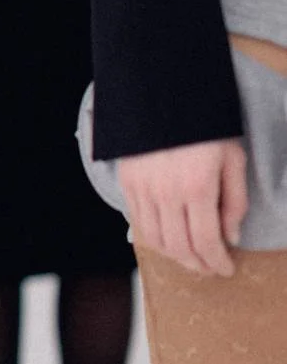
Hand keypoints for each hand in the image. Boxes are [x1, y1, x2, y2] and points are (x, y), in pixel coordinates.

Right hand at [117, 139, 248, 276]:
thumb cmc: (206, 126)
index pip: (206, 241)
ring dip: (175, 256)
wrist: (166, 94)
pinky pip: (139, 224)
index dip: (217, 262)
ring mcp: (143, 189)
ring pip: (156, 241)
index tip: (226, 268)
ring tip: (190, 258)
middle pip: (180, 248)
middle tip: (210, 268)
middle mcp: (167, 193)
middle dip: (198, 265)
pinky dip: (154, 240)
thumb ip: (235, 201)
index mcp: (197, 187)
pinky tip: (169, 240)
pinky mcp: (128, 183)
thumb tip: (230, 237)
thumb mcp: (233, 159)